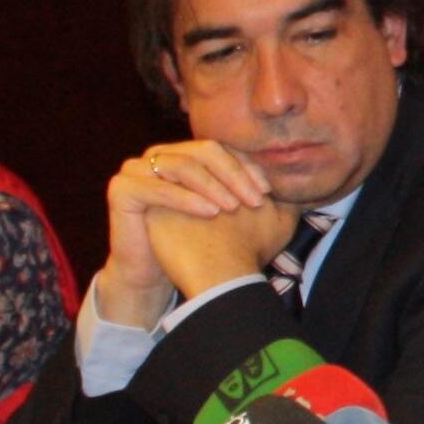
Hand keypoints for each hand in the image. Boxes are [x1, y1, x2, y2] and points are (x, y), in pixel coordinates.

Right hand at [94, 140, 276, 327]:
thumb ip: (261, 203)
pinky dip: (185, 198)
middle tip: (255, 200)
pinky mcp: (122, 189)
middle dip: (234, 174)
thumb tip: (300, 193)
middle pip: (204, 151)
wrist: (156, 275)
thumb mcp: (235, 221)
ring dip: (212, 185)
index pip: (222, 149)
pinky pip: (157, 187)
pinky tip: (210, 213)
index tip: (269, 192)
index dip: (247, 167)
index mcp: (186, 156)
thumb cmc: (197, 246)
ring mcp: (137, 169)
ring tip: (234, 208)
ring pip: (181, 165)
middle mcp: (161, 156)